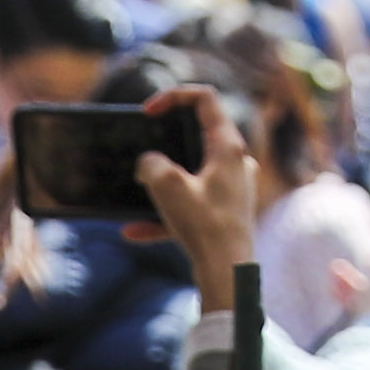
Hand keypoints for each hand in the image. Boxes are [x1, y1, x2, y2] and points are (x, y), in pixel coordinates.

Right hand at [134, 105, 265, 295]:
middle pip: (197, 136)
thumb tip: (150, 165)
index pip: (205, 99)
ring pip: (190, 174)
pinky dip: (164, 215)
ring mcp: (231, 188)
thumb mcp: (167, 185)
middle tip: (145, 152)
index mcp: (228, 146)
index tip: (149, 112)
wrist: (228, 273)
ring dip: (162, 183)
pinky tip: (134, 232)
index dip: (174, 96)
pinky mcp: (224, 213)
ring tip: (139, 192)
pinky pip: (188, 206)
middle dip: (166, 144)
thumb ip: (151, 164)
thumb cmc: (206, 226)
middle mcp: (235, 162)